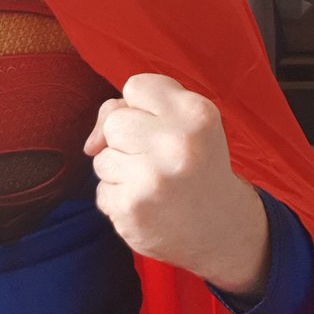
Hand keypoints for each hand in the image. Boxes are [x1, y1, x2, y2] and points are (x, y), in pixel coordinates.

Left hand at [84, 74, 269, 294]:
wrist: (222, 227)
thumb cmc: (195, 164)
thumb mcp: (185, 122)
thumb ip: (135, 108)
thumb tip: (90, 145)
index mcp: (196, 113)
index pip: (136, 86)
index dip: (141, 107)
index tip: (162, 128)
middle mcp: (176, 142)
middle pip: (114, 122)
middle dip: (126, 140)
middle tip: (158, 160)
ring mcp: (152, 178)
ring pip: (101, 158)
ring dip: (120, 172)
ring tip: (154, 183)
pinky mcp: (131, 209)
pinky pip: (101, 191)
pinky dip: (119, 199)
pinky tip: (148, 205)